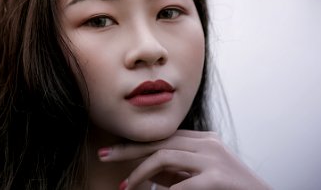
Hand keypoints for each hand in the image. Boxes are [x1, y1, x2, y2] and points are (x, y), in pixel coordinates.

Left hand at [98, 130, 270, 189]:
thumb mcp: (194, 178)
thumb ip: (172, 171)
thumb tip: (142, 171)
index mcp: (202, 140)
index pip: (161, 137)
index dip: (133, 143)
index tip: (109, 150)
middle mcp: (207, 143)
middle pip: (158, 141)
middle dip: (127, 149)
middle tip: (102, 155)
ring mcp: (214, 159)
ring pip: (165, 156)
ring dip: (140, 173)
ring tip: (126, 187)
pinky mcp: (219, 178)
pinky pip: (182, 184)